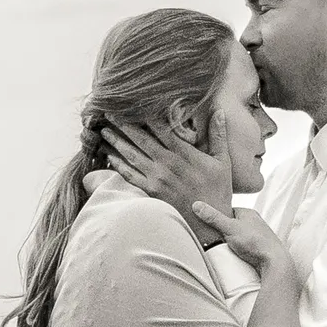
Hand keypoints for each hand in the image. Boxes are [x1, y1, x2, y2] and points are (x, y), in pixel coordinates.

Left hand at [99, 107, 232, 237]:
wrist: (210, 225)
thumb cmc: (218, 192)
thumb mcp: (223, 162)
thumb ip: (218, 135)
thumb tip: (219, 111)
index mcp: (185, 154)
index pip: (162, 128)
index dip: (146, 114)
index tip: (133, 102)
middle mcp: (168, 164)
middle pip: (141, 138)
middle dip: (124, 123)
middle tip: (109, 111)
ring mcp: (157, 178)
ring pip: (132, 155)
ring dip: (116, 141)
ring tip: (104, 130)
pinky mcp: (151, 192)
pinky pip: (130, 175)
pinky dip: (118, 164)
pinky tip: (109, 155)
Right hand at [193, 202, 295, 280]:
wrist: (273, 263)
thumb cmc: (256, 242)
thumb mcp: (230, 227)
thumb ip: (213, 217)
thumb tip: (197, 205)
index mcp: (249, 214)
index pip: (228, 210)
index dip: (217, 216)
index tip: (206, 222)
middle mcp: (254, 224)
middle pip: (231, 225)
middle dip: (221, 231)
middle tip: (210, 237)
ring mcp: (256, 238)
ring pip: (236, 238)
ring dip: (227, 243)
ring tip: (219, 248)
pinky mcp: (256, 251)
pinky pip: (241, 249)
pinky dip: (234, 252)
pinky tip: (229, 256)